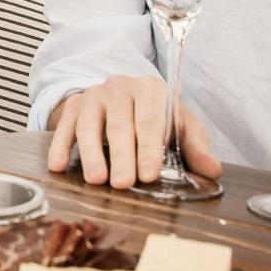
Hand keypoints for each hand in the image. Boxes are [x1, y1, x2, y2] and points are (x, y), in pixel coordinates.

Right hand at [45, 77, 221, 188]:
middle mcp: (120, 87)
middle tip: (123, 183)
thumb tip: (213, 170)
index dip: (149, 149)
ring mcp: (94, 95)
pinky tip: (58, 166)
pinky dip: (60, 146)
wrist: (121, 96)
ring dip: (91, 154)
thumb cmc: (154, 116)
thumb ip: (195, 147)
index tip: (149, 175)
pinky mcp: (73, 105)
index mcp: (150, 89)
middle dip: (122, 156)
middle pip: (120, 125)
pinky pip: (64, 126)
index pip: (150, 121)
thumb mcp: (178, 126)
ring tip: (96, 180)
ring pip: (90, 125)